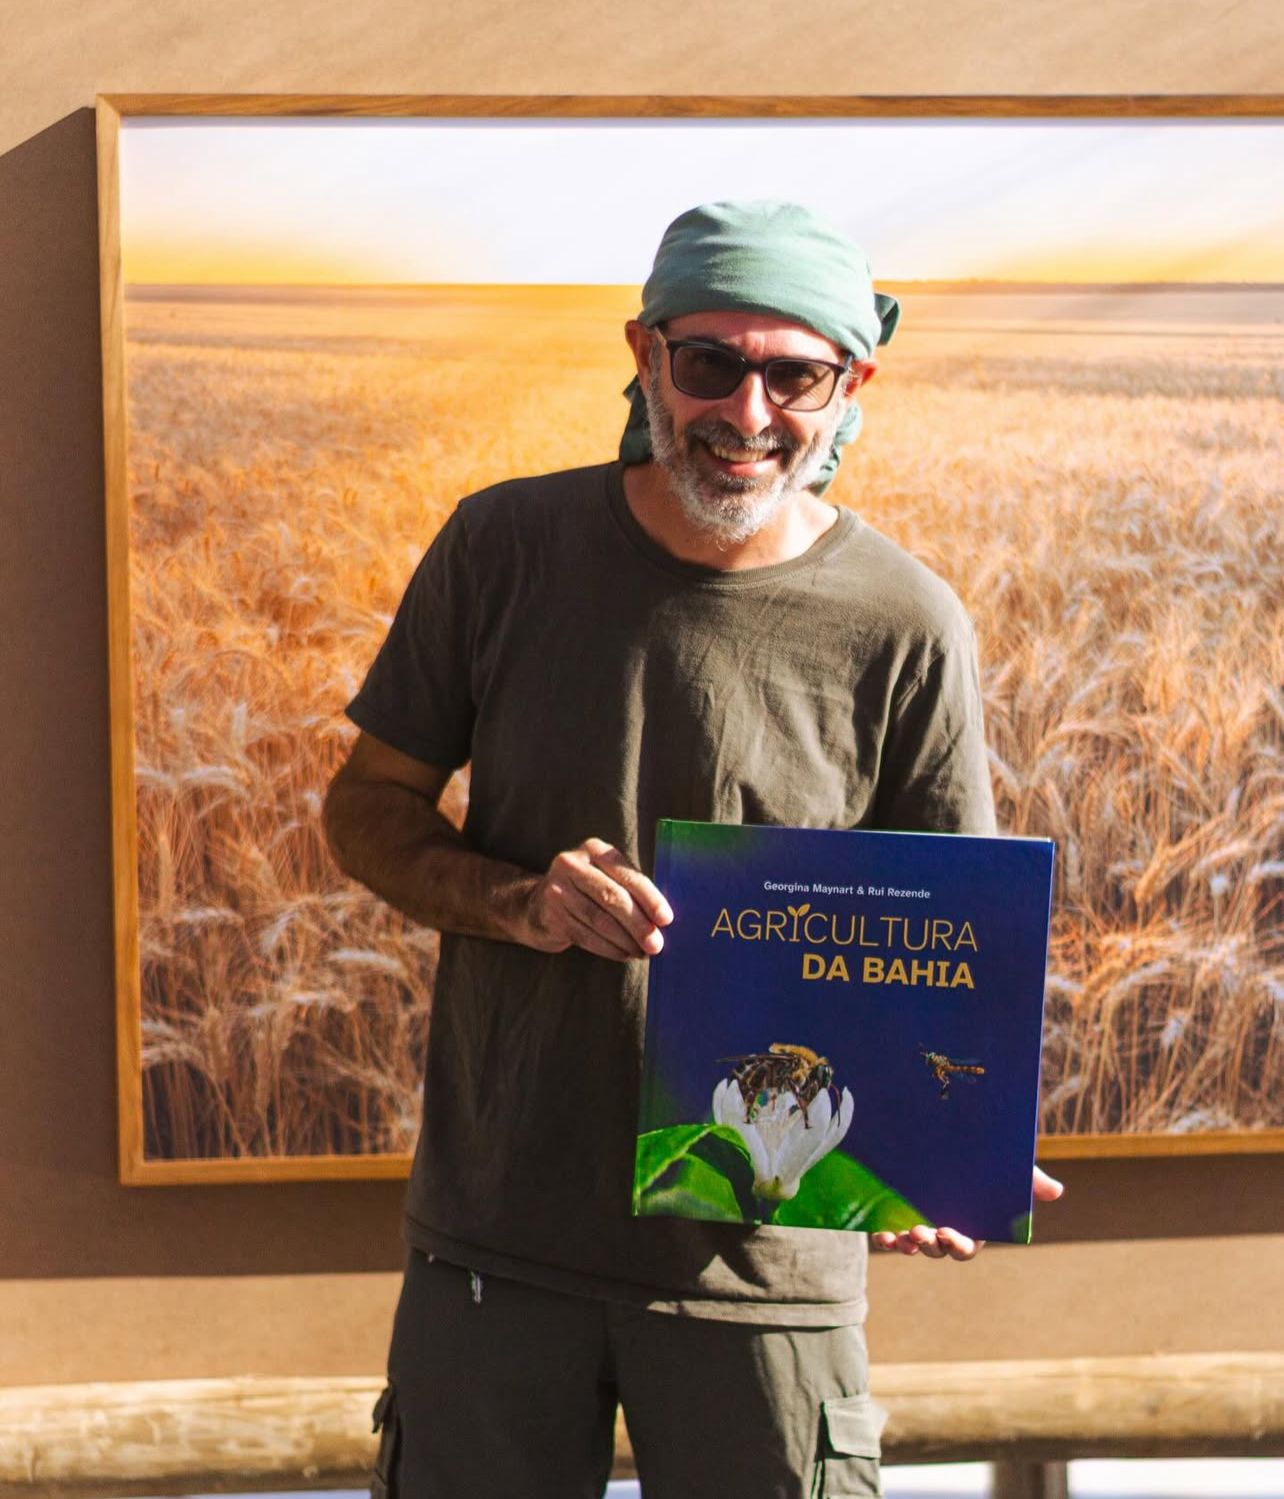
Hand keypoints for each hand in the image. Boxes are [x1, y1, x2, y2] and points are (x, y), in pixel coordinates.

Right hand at [523, 837, 672, 960]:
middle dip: (638, 924)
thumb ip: (630, 889)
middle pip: (612, 897)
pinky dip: (608, 948)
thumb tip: (664, 919)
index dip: (649, 898)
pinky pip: (585, 935)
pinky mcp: (550, 914)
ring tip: (642, 952)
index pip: (626, 875)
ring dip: (625, 940)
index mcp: (593, 849)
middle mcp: (572, 864)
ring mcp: (557, 889)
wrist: (535, 905)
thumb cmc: (586, 892)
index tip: (666, 919)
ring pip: (599, 920)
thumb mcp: (605, 878)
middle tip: (656, 944)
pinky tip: (623, 954)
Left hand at [870, 1165, 1063, 1260]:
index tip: (948, 1233)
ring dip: (907, 1245)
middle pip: (938, 1249)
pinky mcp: (895, 1213)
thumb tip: (1057, 1190)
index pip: (966, 1247)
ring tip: (902, 1236)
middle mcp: (943, 1227)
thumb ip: (1028, 1178)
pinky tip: (880, 1233)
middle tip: (921, 1233)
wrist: (940, 1136)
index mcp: (970, 1225)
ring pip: (913, 1245)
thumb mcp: (1004, 1165)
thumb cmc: (981, 1158)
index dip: (957, 1245)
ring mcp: (918, 1221)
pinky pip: (889, 1233)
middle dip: (930, 1246)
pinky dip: (885, 1237)